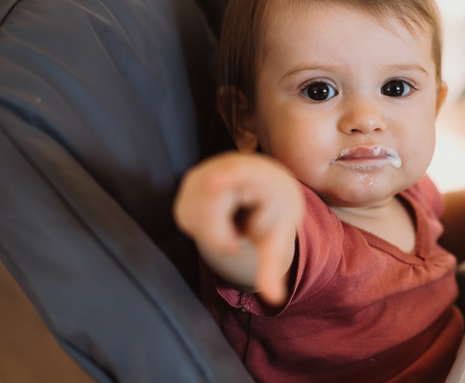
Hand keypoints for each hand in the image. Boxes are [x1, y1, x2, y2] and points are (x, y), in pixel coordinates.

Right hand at [174, 152, 304, 304]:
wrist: (266, 187)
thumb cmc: (275, 213)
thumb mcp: (277, 237)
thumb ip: (273, 266)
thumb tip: (276, 300)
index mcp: (260, 174)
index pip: (238, 173)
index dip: (225, 178)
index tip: (214, 183)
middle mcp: (230, 164)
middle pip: (209, 207)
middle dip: (220, 234)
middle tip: (236, 238)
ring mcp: (208, 170)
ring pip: (194, 214)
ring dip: (212, 232)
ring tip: (231, 223)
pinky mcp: (190, 181)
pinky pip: (187, 216)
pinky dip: (201, 226)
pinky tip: (218, 217)